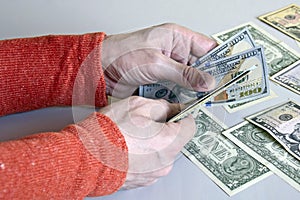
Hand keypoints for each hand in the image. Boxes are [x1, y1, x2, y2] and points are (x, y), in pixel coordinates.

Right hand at [99, 96, 194, 188]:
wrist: (85, 156)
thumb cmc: (109, 132)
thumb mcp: (137, 106)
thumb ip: (161, 106)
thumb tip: (171, 107)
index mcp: (169, 141)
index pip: (190, 126)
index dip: (183, 115)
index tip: (177, 112)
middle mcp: (165, 161)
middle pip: (175, 140)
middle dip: (165, 129)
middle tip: (146, 122)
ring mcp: (154, 174)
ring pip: (162, 153)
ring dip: (153, 143)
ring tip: (133, 136)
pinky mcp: (143, 181)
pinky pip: (151, 164)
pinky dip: (144, 156)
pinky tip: (129, 147)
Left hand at [101, 23, 216, 97]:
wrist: (100, 69)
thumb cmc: (122, 54)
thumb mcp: (156, 63)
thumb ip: (183, 74)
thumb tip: (207, 81)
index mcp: (176, 38)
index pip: (207, 48)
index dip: (220, 61)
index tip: (231, 75)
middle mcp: (174, 51)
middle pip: (200, 66)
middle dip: (208, 80)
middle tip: (219, 93)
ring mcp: (167, 67)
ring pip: (189, 79)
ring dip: (195, 90)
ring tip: (206, 100)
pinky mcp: (160, 80)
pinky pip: (177, 88)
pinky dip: (183, 95)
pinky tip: (188, 103)